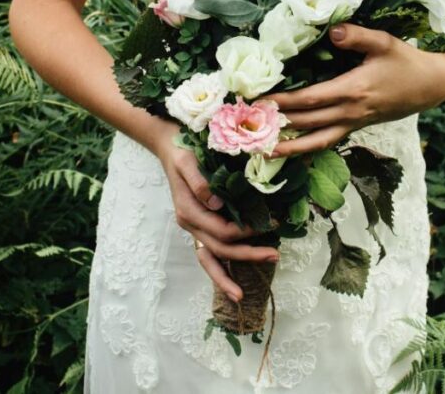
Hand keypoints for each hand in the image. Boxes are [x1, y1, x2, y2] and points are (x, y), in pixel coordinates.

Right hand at [151, 119, 279, 301]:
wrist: (169, 148)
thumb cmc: (181, 152)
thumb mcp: (187, 161)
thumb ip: (198, 181)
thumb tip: (215, 203)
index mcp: (188, 211)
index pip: (221, 231)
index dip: (246, 232)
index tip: (270, 222)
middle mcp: (190, 224)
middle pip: (220, 250)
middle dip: (247, 256)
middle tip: (275, 256)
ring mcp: (193, 228)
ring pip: (210, 260)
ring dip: (226, 277)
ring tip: (243, 295)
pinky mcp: (199, 226)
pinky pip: (209, 254)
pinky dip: (219, 270)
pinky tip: (233, 283)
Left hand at [262, 23, 444, 157]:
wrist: (431, 86)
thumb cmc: (406, 62)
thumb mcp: (384, 42)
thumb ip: (357, 36)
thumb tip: (332, 30)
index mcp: (353, 90)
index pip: (310, 99)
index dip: (283, 102)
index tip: (259, 101)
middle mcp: (350, 112)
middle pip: (307, 123)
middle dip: (277, 125)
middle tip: (248, 126)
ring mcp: (353, 123)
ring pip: (316, 141)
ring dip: (289, 148)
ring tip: (263, 151)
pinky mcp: (357, 127)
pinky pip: (328, 141)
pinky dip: (308, 149)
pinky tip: (292, 151)